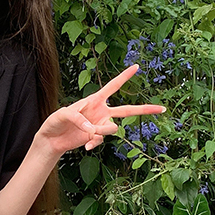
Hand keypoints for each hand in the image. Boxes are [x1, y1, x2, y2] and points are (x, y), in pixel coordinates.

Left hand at [38, 64, 165, 157]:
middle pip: (127, 110)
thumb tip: (91, 129)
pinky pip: (102, 140)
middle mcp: (101, 111)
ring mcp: (100, 125)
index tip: (136, 66)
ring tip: (88, 133)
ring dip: (102, 131)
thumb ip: (76, 118)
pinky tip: (85, 147)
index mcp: (94, 100)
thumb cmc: (55, 122)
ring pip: (112, 128)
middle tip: (162, 108)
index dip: (124, 77)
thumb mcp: (62, 115)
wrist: (51, 140)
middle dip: (145, 109)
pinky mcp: (96, 137)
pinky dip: (94, 143)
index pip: (112, 86)